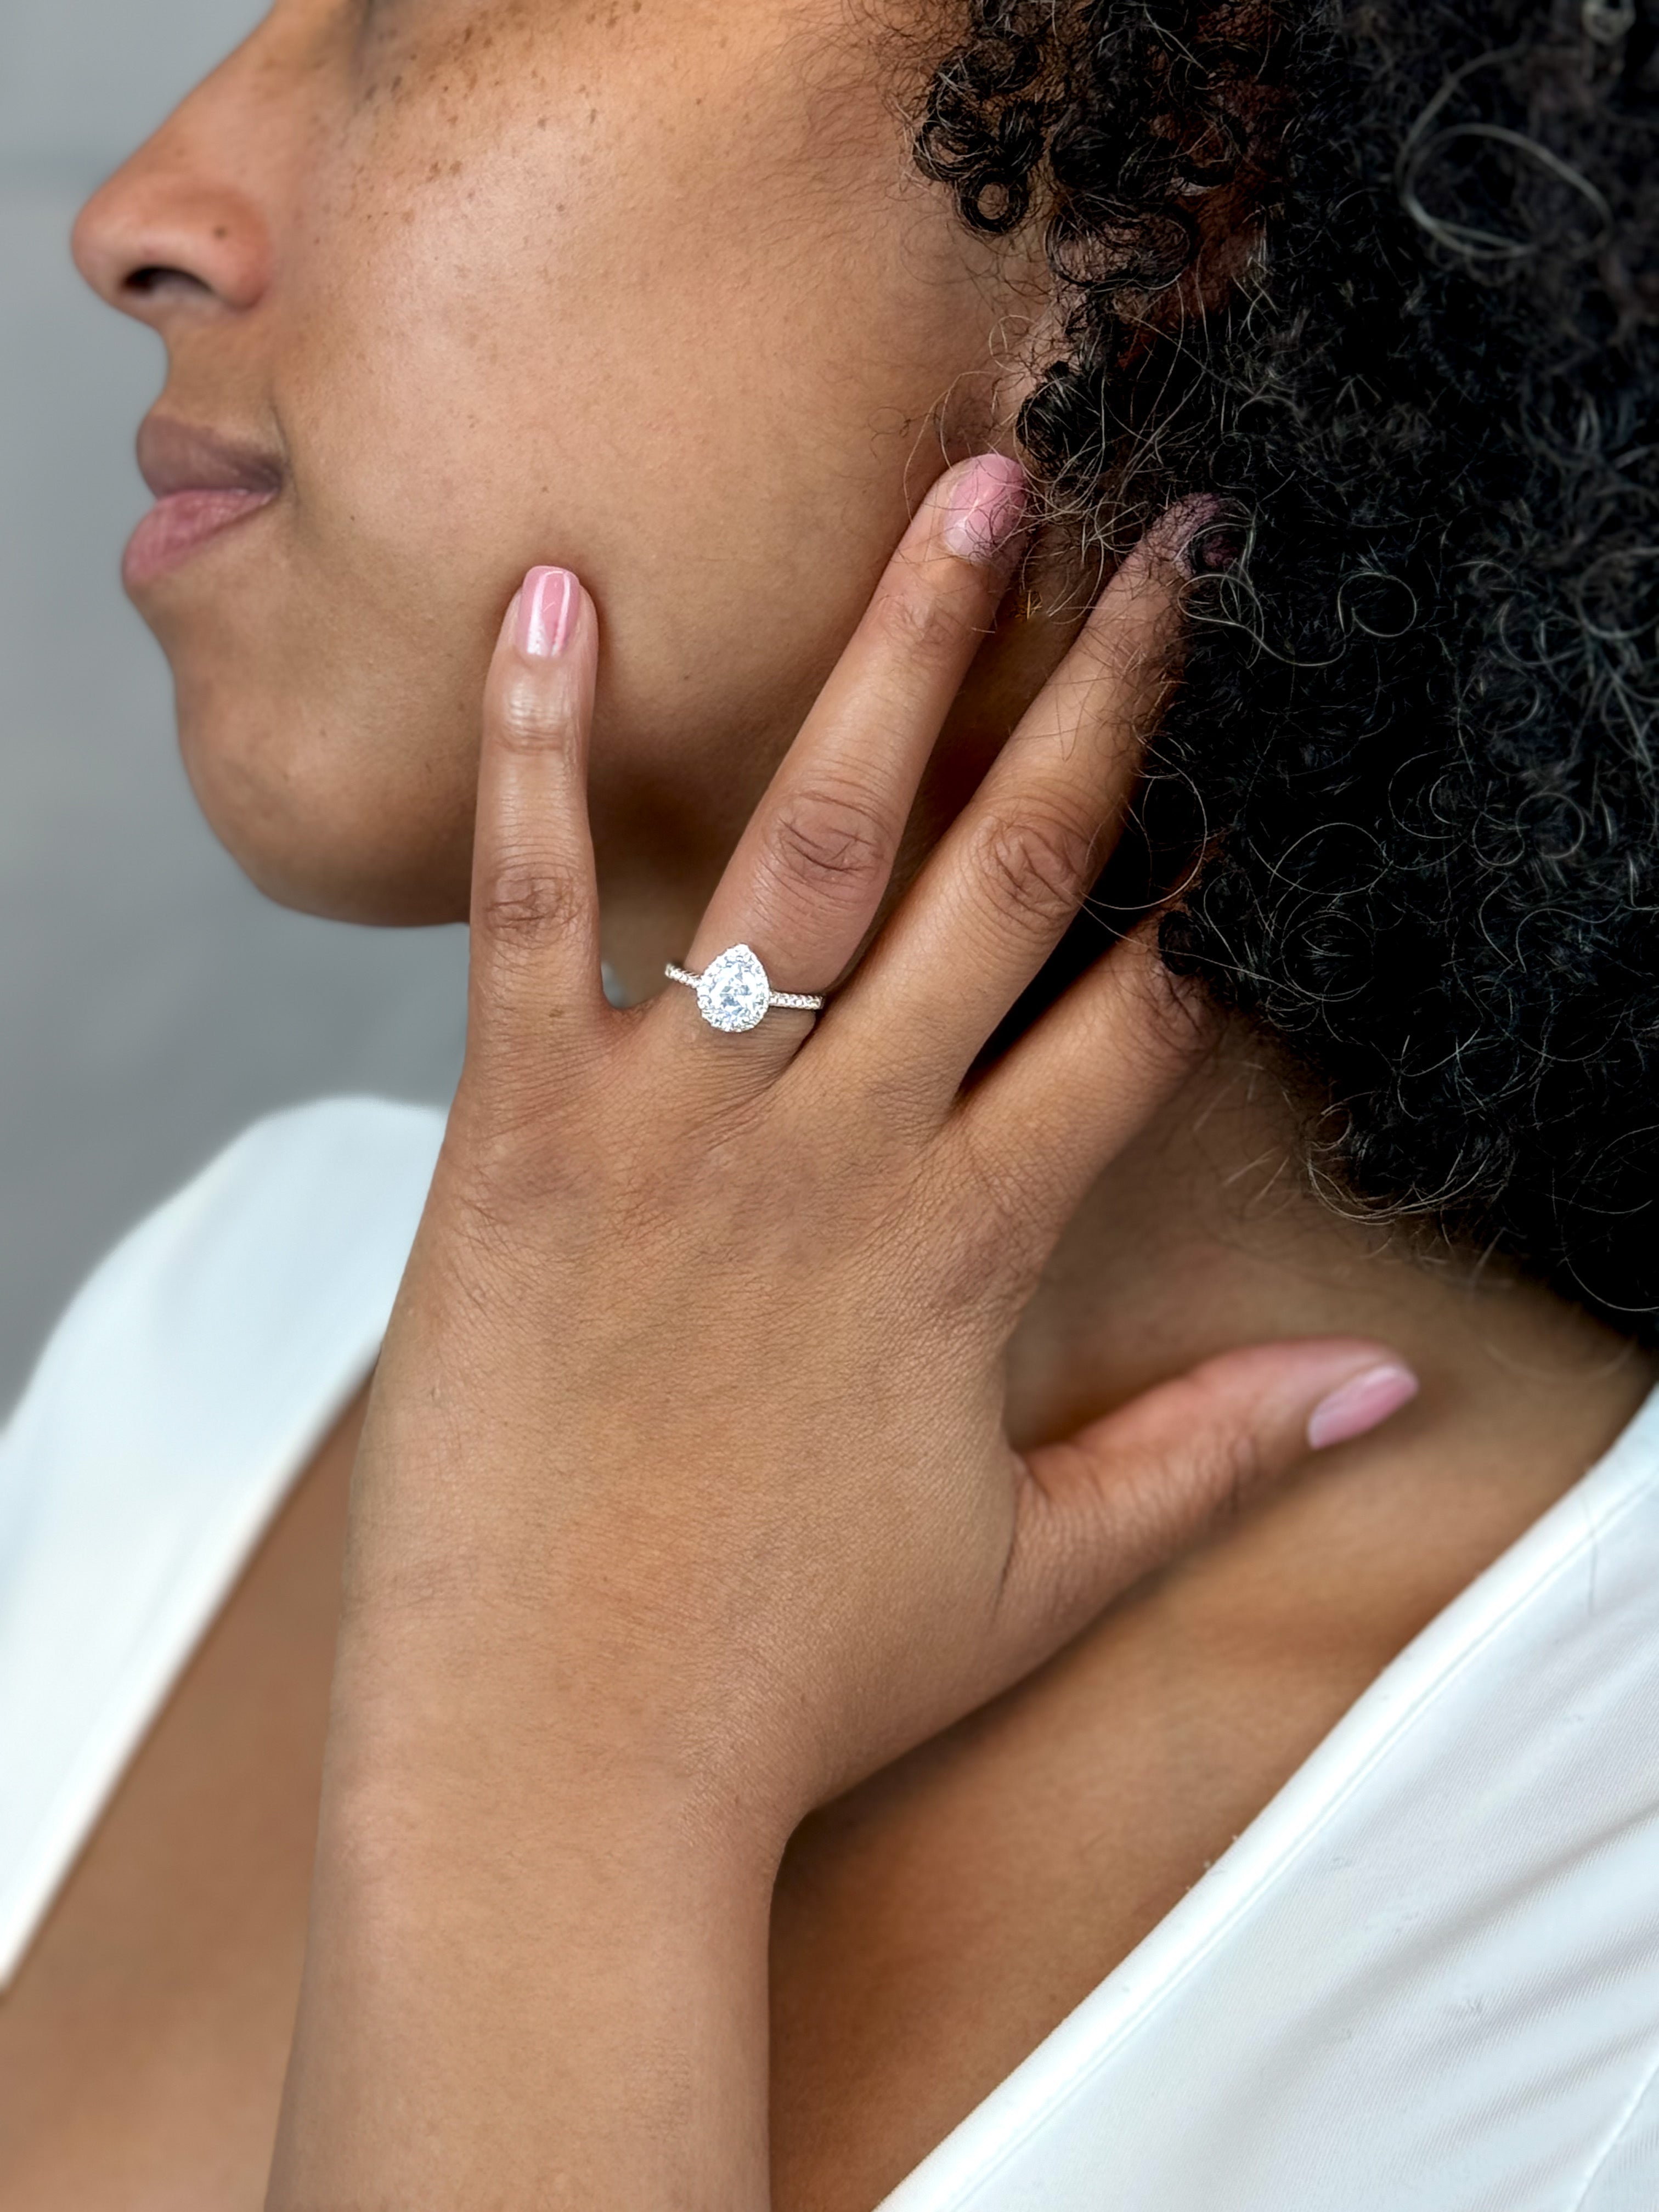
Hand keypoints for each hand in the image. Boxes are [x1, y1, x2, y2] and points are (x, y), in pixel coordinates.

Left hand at [271, 459, 1414, 2207]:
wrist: (557, 1760)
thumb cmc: (792, 1682)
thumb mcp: (1035, 1576)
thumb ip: (1211, 1459)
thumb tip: (1386, 1387)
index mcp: (969, 1241)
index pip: (1137, 1016)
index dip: (1217, 880)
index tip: (1271, 753)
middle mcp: (844, 1147)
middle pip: (1013, 874)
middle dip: (1108, 692)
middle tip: (1174, 532)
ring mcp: (679, 1125)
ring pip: (814, 842)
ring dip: (901, 652)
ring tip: (968, 485)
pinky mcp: (519, 1133)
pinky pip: (525, 906)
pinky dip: (534, 747)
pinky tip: (554, 590)